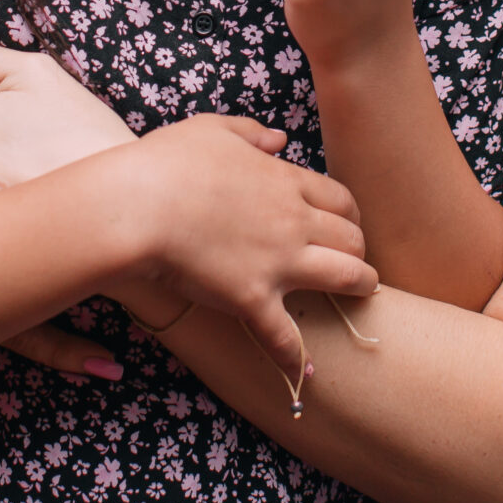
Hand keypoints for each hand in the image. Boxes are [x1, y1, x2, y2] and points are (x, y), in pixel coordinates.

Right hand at [114, 114, 375, 388]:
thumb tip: (279, 139)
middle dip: (359, 250)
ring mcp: (277, 261)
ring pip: (345, 277)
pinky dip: (295, 356)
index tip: (348, 225)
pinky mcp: (252, 298)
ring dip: (360, 286)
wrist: (137, 206)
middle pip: (351, 237)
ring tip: (365, 294)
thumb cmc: (166, 163)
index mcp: (283, 181)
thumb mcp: (211, 130)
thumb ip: (250, 133)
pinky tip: (302, 372)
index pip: (340, 199)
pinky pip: (285, 335)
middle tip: (356, 261)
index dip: (350, 215)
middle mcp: (292, 221)